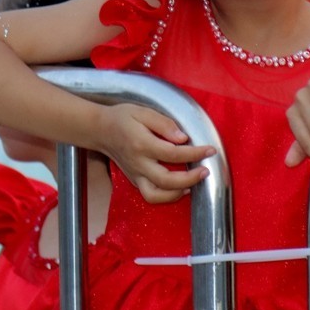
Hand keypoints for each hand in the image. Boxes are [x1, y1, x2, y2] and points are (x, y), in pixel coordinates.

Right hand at [95, 103, 216, 203]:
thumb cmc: (122, 118)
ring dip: (177, 193)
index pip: (173, 153)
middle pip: (166, 180)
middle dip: (190, 178)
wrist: (99, 130)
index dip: (195, 153)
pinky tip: (180, 188)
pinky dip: (166, 196)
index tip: (210, 150)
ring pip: (156, 194)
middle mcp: (138, 163)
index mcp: (142, 144)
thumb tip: (182, 138)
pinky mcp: (134, 180)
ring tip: (194, 183)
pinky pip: (150, 195)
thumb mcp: (143, 112)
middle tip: (206, 170)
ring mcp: (135, 174)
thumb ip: (164, 124)